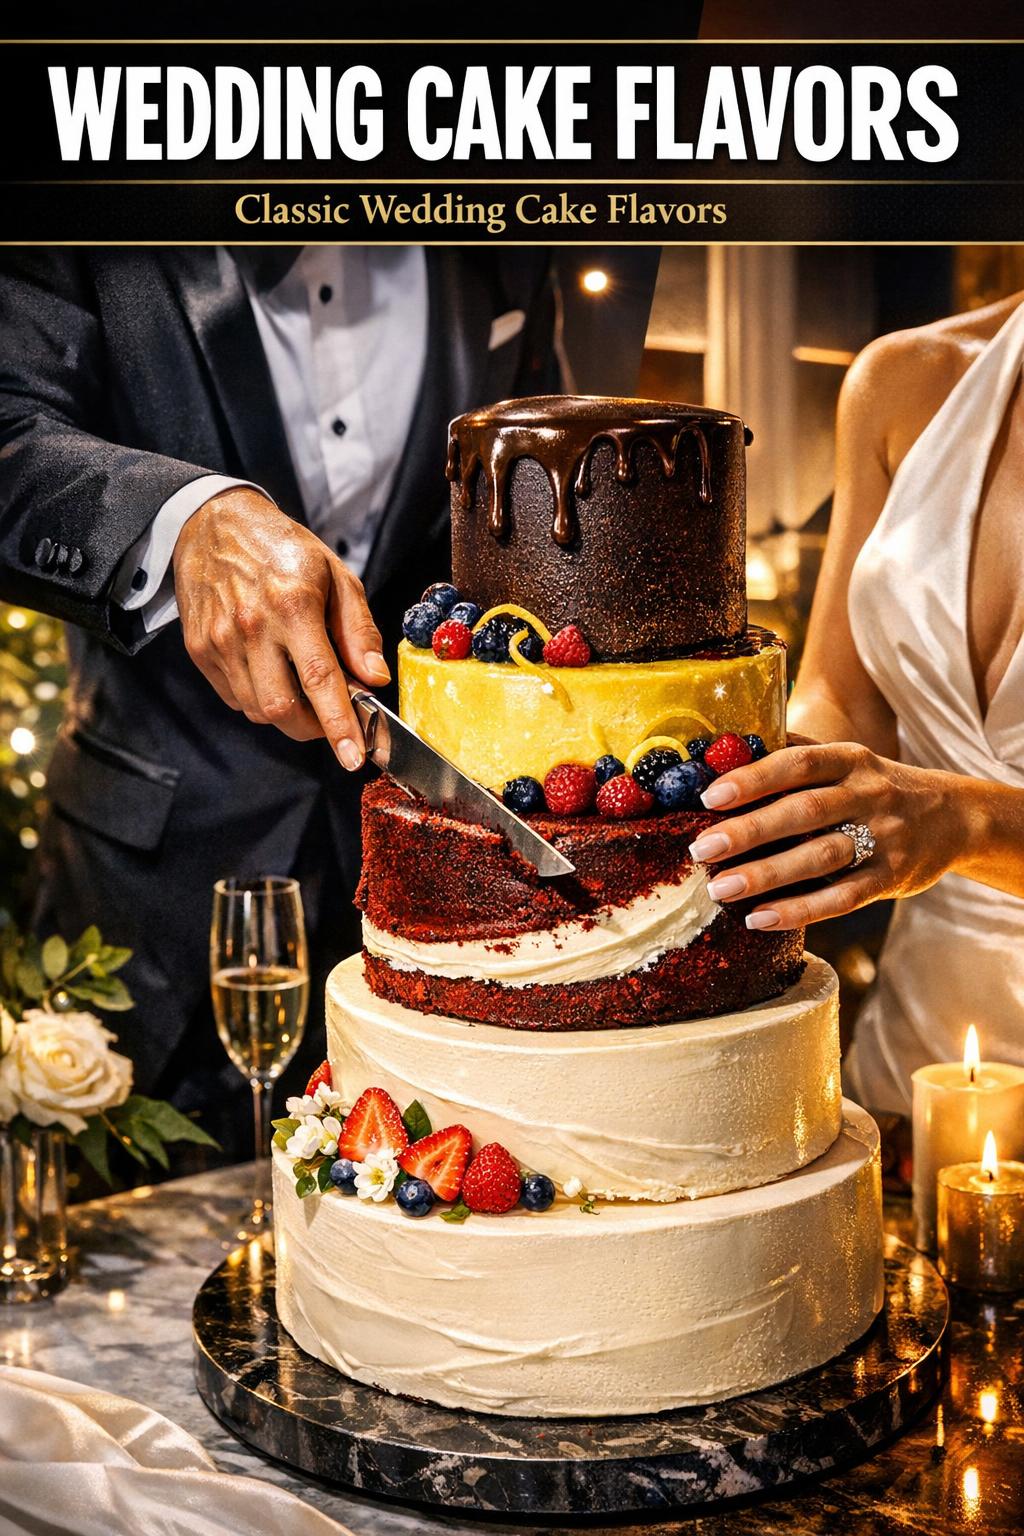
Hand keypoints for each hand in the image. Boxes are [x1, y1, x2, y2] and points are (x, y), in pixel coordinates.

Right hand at [173, 489, 388, 767]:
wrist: (213, 524)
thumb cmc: (283, 548)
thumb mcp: (335, 575)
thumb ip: (358, 631)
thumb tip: (375, 680)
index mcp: (292, 605)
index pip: (319, 680)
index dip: (339, 725)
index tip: (354, 758)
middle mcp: (251, 627)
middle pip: (284, 710)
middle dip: (314, 730)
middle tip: (332, 721)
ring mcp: (219, 641)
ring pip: (258, 711)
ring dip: (289, 716)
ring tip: (303, 689)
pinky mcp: (199, 650)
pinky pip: (235, 698)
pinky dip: (260, 700)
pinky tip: (272, 674)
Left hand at [686, 742, 969, 929]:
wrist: (954, 817)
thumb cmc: (874, 788)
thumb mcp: (846, 760)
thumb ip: (795, 754)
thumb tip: (723, 747)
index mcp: (850, 759)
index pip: (799, 763)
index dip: (754, 778)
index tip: (710, 796)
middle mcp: (869, 795)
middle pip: (804, 812)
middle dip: (749, 831)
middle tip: (702, 849)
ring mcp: (883, 838)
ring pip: (820, 858)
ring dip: (766, 875)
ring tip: (720, 889)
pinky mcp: (891, 879)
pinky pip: (841, 898)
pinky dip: (799, 910)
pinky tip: (758, 918)